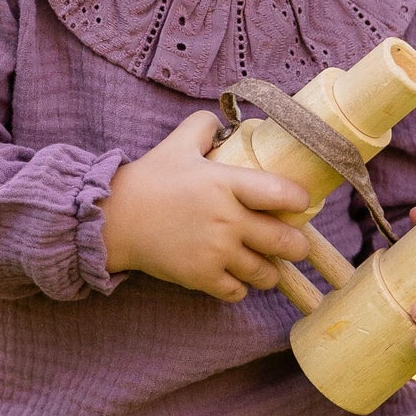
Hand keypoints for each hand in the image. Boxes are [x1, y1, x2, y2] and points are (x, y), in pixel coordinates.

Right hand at [102, 112, 310, 301]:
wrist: (114, 219)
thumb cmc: (149, 179)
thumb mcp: (178, 143)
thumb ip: (205, 126)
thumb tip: (226, 122)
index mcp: (226, 184)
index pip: (282, 194)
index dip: (300, 200)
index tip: (301, 203)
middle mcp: (227, 220)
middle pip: (285, 242)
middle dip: (298, 246)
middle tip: (296, 244)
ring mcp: (216, 252)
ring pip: (265, 274)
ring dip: (270, 271)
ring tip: (265, 264)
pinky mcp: (201, 278)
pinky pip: (238, 292)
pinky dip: (240, 288)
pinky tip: (235, 277)